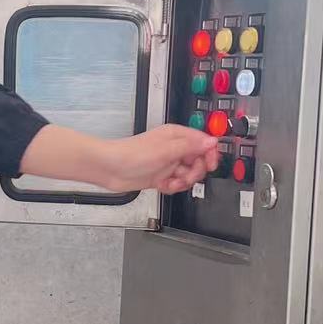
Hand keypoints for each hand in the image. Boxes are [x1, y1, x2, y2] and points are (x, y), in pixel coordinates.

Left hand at [98, 125, 219, 193]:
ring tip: (171, 182)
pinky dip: (172, 187)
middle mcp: (173, 148)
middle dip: (195, 172)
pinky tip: (164, 186)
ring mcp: (167, 163)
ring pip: (188, 175)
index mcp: (176, 136)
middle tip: (186, 176)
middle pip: (198, 161)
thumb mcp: (166, 150)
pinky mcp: (160, 176)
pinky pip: (176, 184)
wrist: (111, 169)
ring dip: (183, 182)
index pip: (203, 143)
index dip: (210, 154)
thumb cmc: (132, 154)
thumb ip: (191, 146)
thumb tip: (211, 141)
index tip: (211, 165)